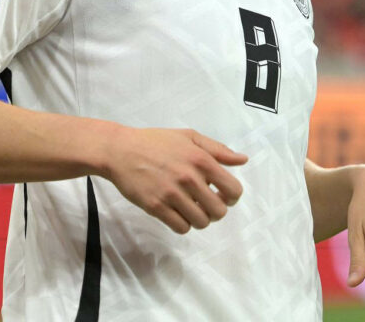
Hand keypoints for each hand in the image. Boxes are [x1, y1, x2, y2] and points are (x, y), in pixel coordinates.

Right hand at [102, 126, 247, 233]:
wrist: (121, 150)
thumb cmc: (156, 141)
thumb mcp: (188, 137)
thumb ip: (218, 149)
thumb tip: (243, 160)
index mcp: (201, 159)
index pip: (233, 190)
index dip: (231, 196)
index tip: (222, 194)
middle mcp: (189, 178)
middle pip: (218, 211)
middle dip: (215, 210)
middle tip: (205, 202)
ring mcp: (172, 194)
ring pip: (201, 222)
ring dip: (199, 218)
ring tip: (190, 207)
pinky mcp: (156, 207)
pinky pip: (181, 227)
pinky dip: (183, 223)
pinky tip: (177, 212)